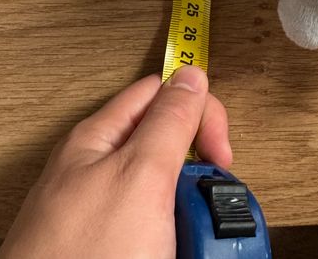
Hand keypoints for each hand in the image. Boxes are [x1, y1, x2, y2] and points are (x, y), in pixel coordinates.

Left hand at [0, 66, 230, 258]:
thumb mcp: (139, 177)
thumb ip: (167, 120)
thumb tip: (190, 76)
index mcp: (98, 140)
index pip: (161, 94)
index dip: (198, 112)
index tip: (219, 150)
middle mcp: (98, 174)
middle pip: (169, 149)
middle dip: (198, 174)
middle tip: (202, 204)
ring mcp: (105, 217)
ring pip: (168, 199)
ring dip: (191, 217)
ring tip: (189, 243)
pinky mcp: (113, 251)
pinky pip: (159, 236)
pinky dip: (177, 244)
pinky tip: (177, 255)